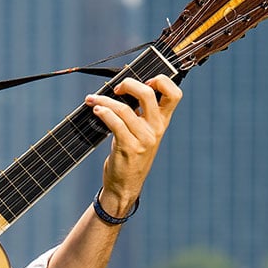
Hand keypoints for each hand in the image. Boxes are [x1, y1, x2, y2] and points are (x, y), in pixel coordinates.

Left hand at [85, 74, 181, 213]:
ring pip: (124, 108)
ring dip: (104, 100)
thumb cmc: (131, 157)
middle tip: (116, 88)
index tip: (144, 80)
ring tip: (92, 100)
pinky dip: (103, 113)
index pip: (174, 94)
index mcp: (162, 123)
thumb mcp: (143, 135)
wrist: (125, 186)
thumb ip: (141, 116)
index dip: (161, 81)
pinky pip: (115, 122)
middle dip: (128, 84)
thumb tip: (125, 90)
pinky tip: (96, 111)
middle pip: (148, 93)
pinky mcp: (128, 147)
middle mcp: (156, 129)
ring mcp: (143, 139)